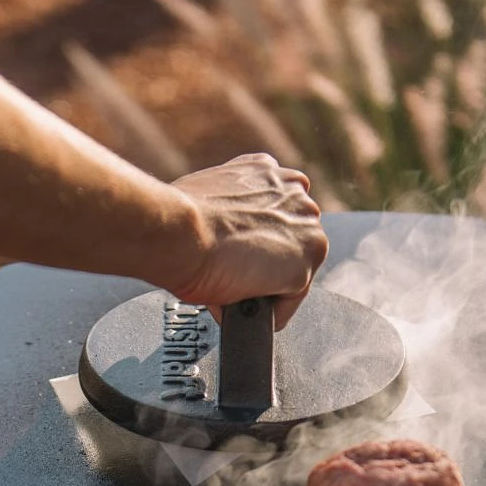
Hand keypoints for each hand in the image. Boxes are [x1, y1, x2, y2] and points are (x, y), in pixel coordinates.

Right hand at [168, 153, 328, 329]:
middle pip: (288, 245)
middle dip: (262, 262)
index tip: (233, 253)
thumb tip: (222, 230)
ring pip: (291, 274)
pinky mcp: (303, 268)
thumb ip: (231, 207)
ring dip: (264, 286)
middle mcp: (296, 196)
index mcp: (269, 172)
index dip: (251, 240)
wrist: (178, 233)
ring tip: (230, 287)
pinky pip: (287, 303)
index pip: (275, 215)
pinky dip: (263, 312)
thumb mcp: (208, 195)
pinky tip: (237, 303)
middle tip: (228, 271)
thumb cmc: (179, 218)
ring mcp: (306, 232)